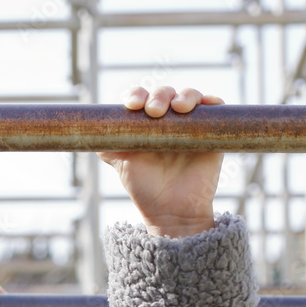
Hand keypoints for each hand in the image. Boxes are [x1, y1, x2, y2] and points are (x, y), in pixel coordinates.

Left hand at [98, 86, 224, 237]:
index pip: (142, 99)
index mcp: (148, 125)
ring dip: (185, 95)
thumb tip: (90, 131)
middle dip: (158, 96)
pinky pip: (216, 107)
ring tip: (179, 108)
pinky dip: (211, 101)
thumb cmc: (147, 191)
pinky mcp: (213, 132)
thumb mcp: (123, 166)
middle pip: (165, 93)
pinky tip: (205, 103)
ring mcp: (192, 125)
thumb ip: (109, 147)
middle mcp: (170, 121)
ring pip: (190, 96)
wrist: (172, 213)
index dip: (137, 95)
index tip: (132, 105)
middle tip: (154, 111)